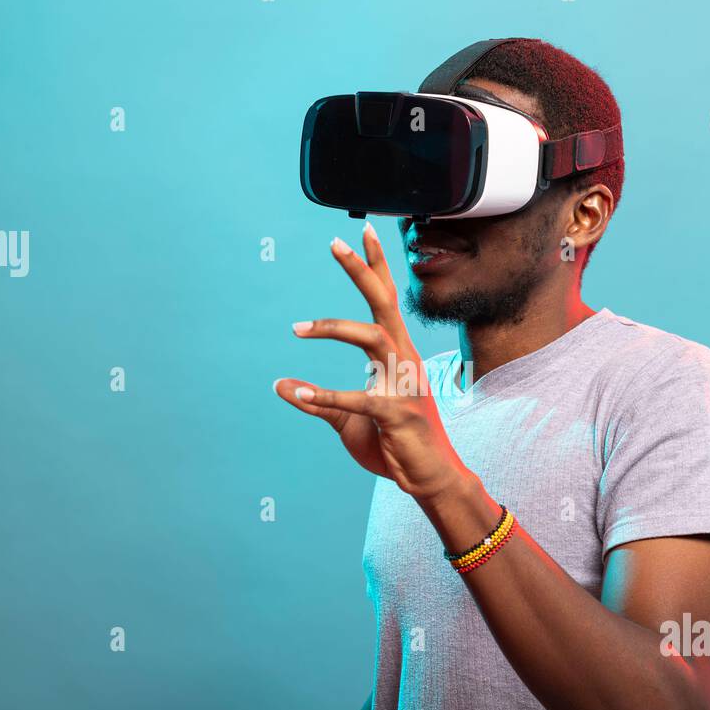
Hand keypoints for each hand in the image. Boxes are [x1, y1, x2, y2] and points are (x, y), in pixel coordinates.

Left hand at [274, 223, 471, 504]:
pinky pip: (358, 398)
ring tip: (297, 327)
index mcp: (396, 355)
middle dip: (361, 271)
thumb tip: (280, 385)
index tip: (362, 231)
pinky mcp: (397, 414)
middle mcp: (403, 360)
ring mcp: (403, 384)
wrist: (428, 478)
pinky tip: (298, 392)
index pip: (387, 300)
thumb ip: (316, 402)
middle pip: (384, 303)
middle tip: (335, 242)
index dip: (376, 265)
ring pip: (372, 337)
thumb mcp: (347, 420)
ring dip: (333, 327)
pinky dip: (325, 395)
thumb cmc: (393, 444)